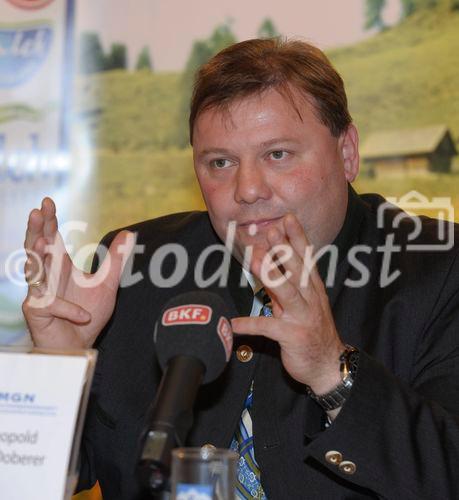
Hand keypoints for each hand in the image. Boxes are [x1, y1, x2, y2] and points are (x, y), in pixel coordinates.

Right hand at [22, 197, 133, 348]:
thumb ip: (116, 259)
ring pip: (34, 272)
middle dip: (36, 230)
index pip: (51, 238)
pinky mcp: (38, 313)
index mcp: (60, 266)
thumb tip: (129, 233)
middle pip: (35, 249)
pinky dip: (69, 308)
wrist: (81, 343)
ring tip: (41, 243)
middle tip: (37, 211)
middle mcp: (46, 276)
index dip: (48, 221)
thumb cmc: (87, 313)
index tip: (47, 202)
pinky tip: (83, 314)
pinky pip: (51, 305)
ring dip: (37, 259)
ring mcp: (39, 294)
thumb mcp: (107, 283)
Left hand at [231, 214, 344, 394]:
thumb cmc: (312, 330)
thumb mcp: (302, 304)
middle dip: (284, 249)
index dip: (297, 238)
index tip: (288, 218)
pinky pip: (267, 328)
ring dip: (271, 275)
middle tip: (271, 229)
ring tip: (255, 261)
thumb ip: (285, 284)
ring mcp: (302, 317)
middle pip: (297, 270)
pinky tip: (233, 324)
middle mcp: (310, 299)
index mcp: (313, 288)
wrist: (327, 365)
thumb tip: (267, 263)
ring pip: (287, 293)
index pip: (306, 258)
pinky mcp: (292, 336)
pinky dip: (249, 325)